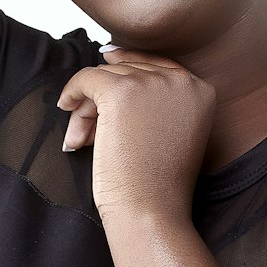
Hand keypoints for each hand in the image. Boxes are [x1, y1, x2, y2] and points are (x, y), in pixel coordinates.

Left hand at [56, 46, 216, 223]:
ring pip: (106, 77)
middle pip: (129, 72)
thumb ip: (154, 99)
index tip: (103, 79)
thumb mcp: (170, 130)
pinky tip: (65, 107)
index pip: (156, 66)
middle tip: (89, 133)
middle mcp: (182, 81)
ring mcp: (152, 83)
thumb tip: (110, 56)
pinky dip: (72, 91)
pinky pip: (86, 77)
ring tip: (81, 139)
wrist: (151, 211)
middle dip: (104, 101)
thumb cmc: (156, 183)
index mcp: (201, 90)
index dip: (126, 74)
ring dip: (88, 107)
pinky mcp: (122, 91)